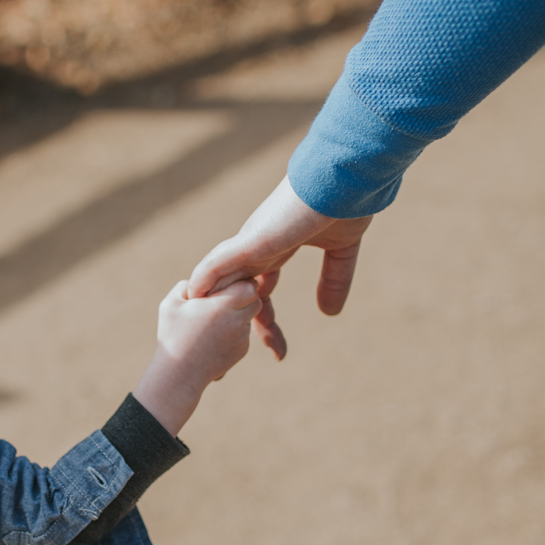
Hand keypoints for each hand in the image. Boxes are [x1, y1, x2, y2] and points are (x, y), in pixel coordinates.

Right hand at [132, 279, 261, 434]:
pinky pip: (244, 333)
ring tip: (214, 320)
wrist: (179, 375)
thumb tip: (201, 281)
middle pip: (255, 300)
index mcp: (222, 306)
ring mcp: (242, 338)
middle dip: (242, 297)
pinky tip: (214, 336)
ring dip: (238, 314)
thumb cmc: (172, 337)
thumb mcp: (171, 303)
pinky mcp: (241, 351)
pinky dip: (234, 331)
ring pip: (249, 316)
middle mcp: (237, 321)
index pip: (249, 286)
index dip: (239, 283)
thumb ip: (186, 285)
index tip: (225, 286)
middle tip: (223, 299)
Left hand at [189, 177, 371, 358]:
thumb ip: (333, 280)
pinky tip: (195, 294)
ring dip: (212, 311)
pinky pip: (223, 258)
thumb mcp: (340, 250)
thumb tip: (328, 314)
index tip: (275, 352)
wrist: (349, 176)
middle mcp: (259, 245)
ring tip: (203, 342)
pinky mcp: (257, 236)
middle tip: (225, 368)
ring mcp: (255, 240)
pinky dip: (208, 276)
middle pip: (236, 294)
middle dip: (229, 327)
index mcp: (277, 247)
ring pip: (223, 280)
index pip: (262, 292)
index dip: (265, 323)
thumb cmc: (346, 201)